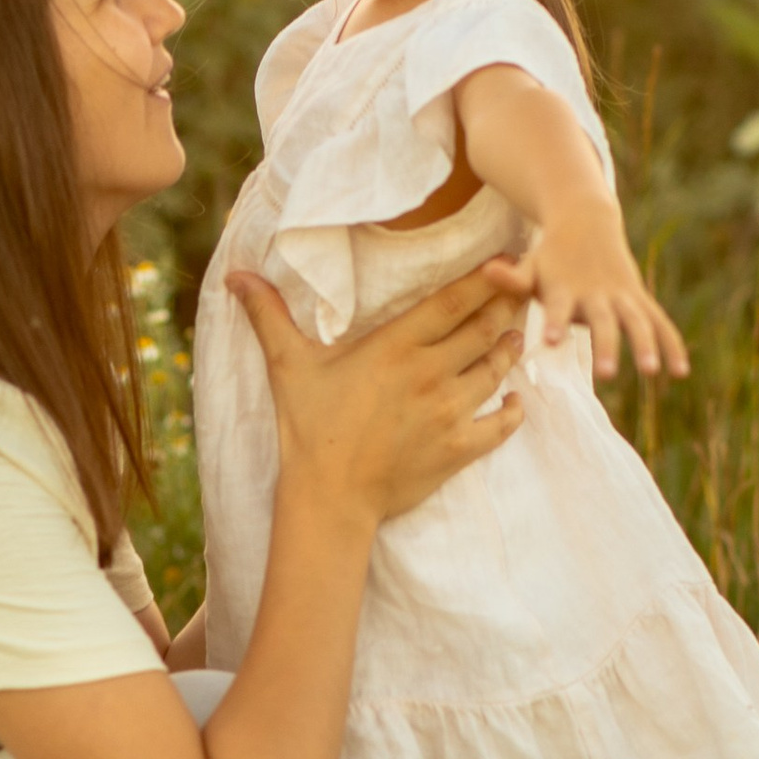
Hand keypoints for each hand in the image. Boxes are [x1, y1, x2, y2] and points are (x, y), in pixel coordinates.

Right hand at [228, 263, 524, 524]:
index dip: (486, 278)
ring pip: (496, 370)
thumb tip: (235, 276)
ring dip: (510, 350)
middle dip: (507, 306)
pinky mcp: (458, 449)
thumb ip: (269, 316)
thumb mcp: (288, 366)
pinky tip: (515, 400)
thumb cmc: (308, 429)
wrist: (328, 498)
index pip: (454, 301)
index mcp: (396, 346)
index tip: (507, 260)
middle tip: (523, 290)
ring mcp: (449, 413)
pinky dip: (513, 411)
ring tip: (516, 334)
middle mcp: (430, 374)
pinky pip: (500, 426)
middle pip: (485, 329)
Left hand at [519, 202, 688, 382]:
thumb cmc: (550, 256)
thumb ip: (512, 277)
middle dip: (606, 346)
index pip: (559, 307)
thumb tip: (486, 271)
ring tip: (652, 372)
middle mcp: (597, 293)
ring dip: (645, 345)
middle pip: (603, 321)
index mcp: (565, 287)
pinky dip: (672, 345)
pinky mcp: (639, 301)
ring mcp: (622, 297)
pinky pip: (659, 324)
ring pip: (638, 322)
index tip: (553, 342)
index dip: (557, 322)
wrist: (586, 221)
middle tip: (606, 374)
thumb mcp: (530, 264)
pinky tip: (681, 373)